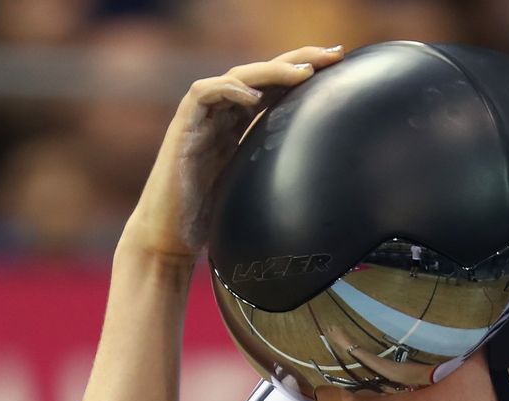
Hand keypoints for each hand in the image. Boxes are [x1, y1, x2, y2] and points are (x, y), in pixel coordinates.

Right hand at [118, 45, 344, 260]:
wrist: (170, 238)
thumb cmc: (212, 219)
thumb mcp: (258, 187)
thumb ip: (279, 169)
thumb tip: (329, 181)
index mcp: (239, 126)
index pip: (273, 88)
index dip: (302, 73)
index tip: (339, 66)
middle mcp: (221, 116)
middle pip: (260, 74)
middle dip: (297, 60)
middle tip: (332, 55)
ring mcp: (201, 119)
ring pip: (236, 77)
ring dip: (270, 71)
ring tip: (303, 72)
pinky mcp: (182, 128)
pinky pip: (203, 94)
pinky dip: (229, 89)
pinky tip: (253, 97)